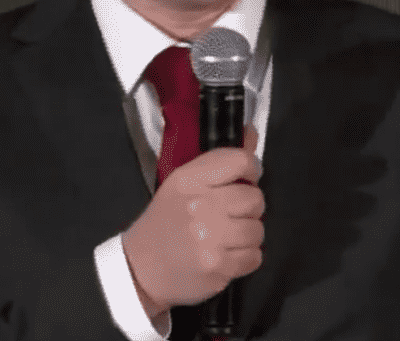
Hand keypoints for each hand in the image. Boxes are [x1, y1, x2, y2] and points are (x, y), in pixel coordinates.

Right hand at [121, 124, 264, 318]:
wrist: (142, 266)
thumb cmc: (167, 219)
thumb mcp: (185, 182)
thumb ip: (222, 160)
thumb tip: (252, 132)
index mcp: (190, 179)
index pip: (240, 161)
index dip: (252, 169)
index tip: (247, 179)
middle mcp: (199, 205)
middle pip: (254, 198)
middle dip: (248, 207)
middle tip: (230, 214)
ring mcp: (209, 237)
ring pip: (257, 229)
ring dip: (247, 234)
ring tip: (227, 237)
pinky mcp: (217, 265)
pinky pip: (255, 256)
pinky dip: (246, 258)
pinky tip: (227, 254)